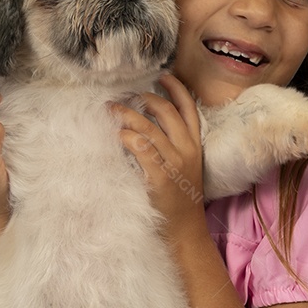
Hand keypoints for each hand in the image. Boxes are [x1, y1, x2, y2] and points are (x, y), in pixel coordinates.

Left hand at [112, 73, 206, 235]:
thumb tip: (147, 124)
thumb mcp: (185, 167)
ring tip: (112, 110)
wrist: (185, 230)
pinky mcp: (160, 177)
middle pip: (166, 112)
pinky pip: (141, 148)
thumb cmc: (180, 199)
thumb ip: (172, 145)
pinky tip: (117, 135)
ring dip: (127, 115)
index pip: (189, 109)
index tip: (163, 76)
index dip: (177, 89)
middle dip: (144, 98)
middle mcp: (187, 150)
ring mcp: (174, 163)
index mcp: (195, 145)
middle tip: (124, 96)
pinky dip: (127, 137)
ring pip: (149, 127)